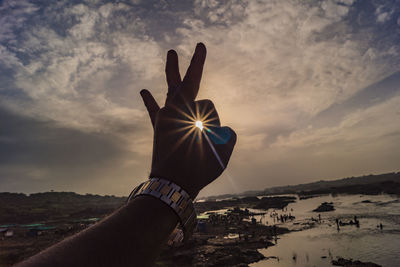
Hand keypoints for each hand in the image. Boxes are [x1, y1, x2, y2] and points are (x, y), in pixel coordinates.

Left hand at [140, 43, 235, 198]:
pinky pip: (153, 110)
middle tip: (200, 45)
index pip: (207, 105)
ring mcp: (165, 117)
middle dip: (195, 63)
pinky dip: (150, 101)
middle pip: (187, 81)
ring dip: (173, 72)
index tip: (208, 140)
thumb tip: (219, 129)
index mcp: (189, 114)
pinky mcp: (158, 128)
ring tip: (171, 53)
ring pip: (171, 89)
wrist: (171, 185)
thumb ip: (228, 136)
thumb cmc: (198, 171)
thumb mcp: (222, 153)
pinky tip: (144, 91)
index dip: (212, 123)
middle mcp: (175, 110)